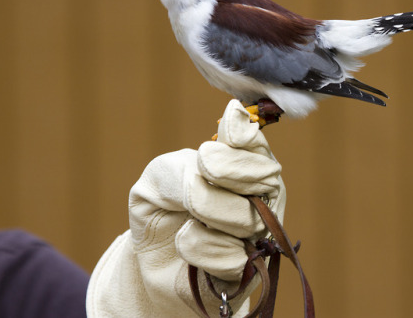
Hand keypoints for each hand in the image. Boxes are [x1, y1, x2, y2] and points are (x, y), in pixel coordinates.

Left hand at [87, 100, 285, 316]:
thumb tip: (219, 144)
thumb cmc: (160, 207)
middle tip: (195, 180)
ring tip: (188, 218)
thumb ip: (187, 166)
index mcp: (243, 165)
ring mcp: (260, 235)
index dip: (244, 139)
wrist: (149, 259)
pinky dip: (201, 248)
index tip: (213, 144)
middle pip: (264, 177)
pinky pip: (234, 258)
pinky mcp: (248, 273)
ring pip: (251, 219)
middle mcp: (262, 196)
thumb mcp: (160, 177)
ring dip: (208, 213)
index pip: (257, 144)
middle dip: (223, 175)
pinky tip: (187, 243)